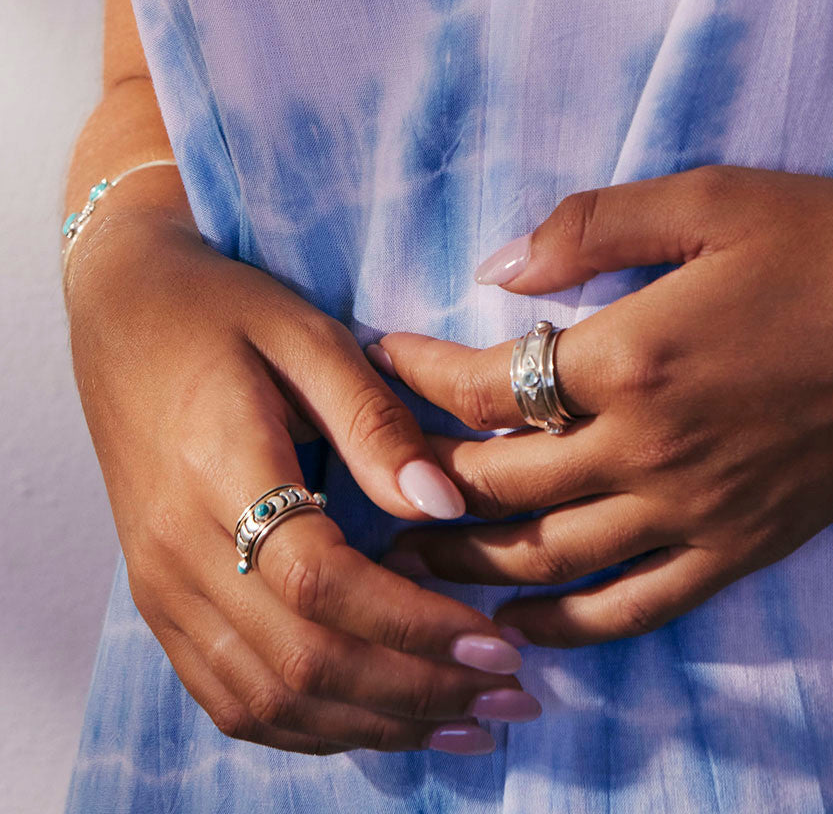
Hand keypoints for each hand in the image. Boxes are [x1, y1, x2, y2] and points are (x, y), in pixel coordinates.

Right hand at [66, 209, 539, 754]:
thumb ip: (373, 423)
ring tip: (467, 720)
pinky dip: (314, 725)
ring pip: (269, 698)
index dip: (412, 625)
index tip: (496, 641)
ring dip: (376, 723)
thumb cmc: (224, 311)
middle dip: (416, 691)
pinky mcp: (160, 600)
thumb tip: (444, 506)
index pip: (319, 582)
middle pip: (300, 660)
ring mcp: (159, 586)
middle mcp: (176, 550)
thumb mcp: (309, 338)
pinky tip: (381, 718)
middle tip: (508, 694)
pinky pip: (232, 696)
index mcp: (216, 471)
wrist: (121, 313)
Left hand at [371, 165, 832, 647]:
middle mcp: (649, 448)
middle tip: (369, 478)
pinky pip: (640, 606)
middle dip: (422, 480)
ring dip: (471, 564)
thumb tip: (498, 267)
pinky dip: (573, 623)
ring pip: (552, 559)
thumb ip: (590, 227)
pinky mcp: (743, 545)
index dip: (416, 373)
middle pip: (500, 484)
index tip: (377, 357)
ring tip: (410, 565)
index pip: (485, 385)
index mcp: (632, 357)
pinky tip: (526, 624)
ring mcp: (696, 510)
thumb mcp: (710, 199)